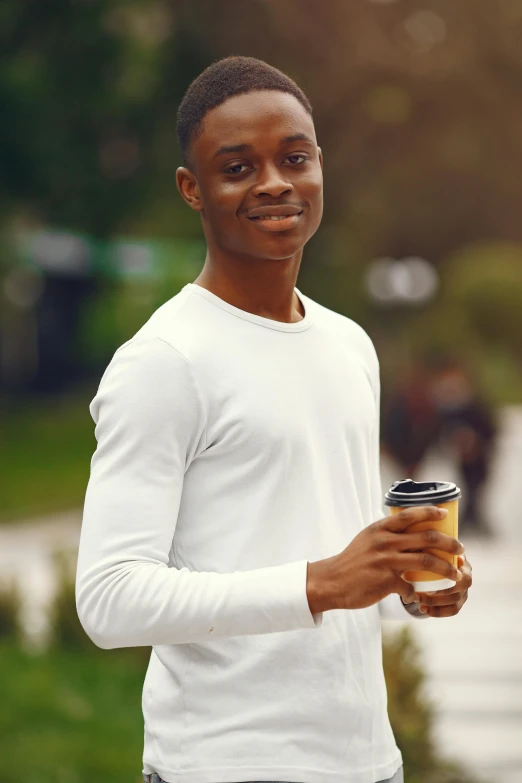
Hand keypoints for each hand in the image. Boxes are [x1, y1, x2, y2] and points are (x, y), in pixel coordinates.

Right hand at [307, 506, 464, 613]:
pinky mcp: (385, 581)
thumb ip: (387, 534)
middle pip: (425, 537)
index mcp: (380, 529)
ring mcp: (385, 561)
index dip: (430, 512)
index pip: (409, 514)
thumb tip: (412, 530)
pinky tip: (417, 595)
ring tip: (455, 574)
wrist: (332, 581)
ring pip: (425, 560)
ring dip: (445, 568)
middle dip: (448, 543)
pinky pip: (410, 586)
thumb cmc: (353, 560)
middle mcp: (384, 541)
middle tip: (460, 549)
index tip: (444, 513)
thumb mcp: (368, 539)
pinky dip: (417, 592)